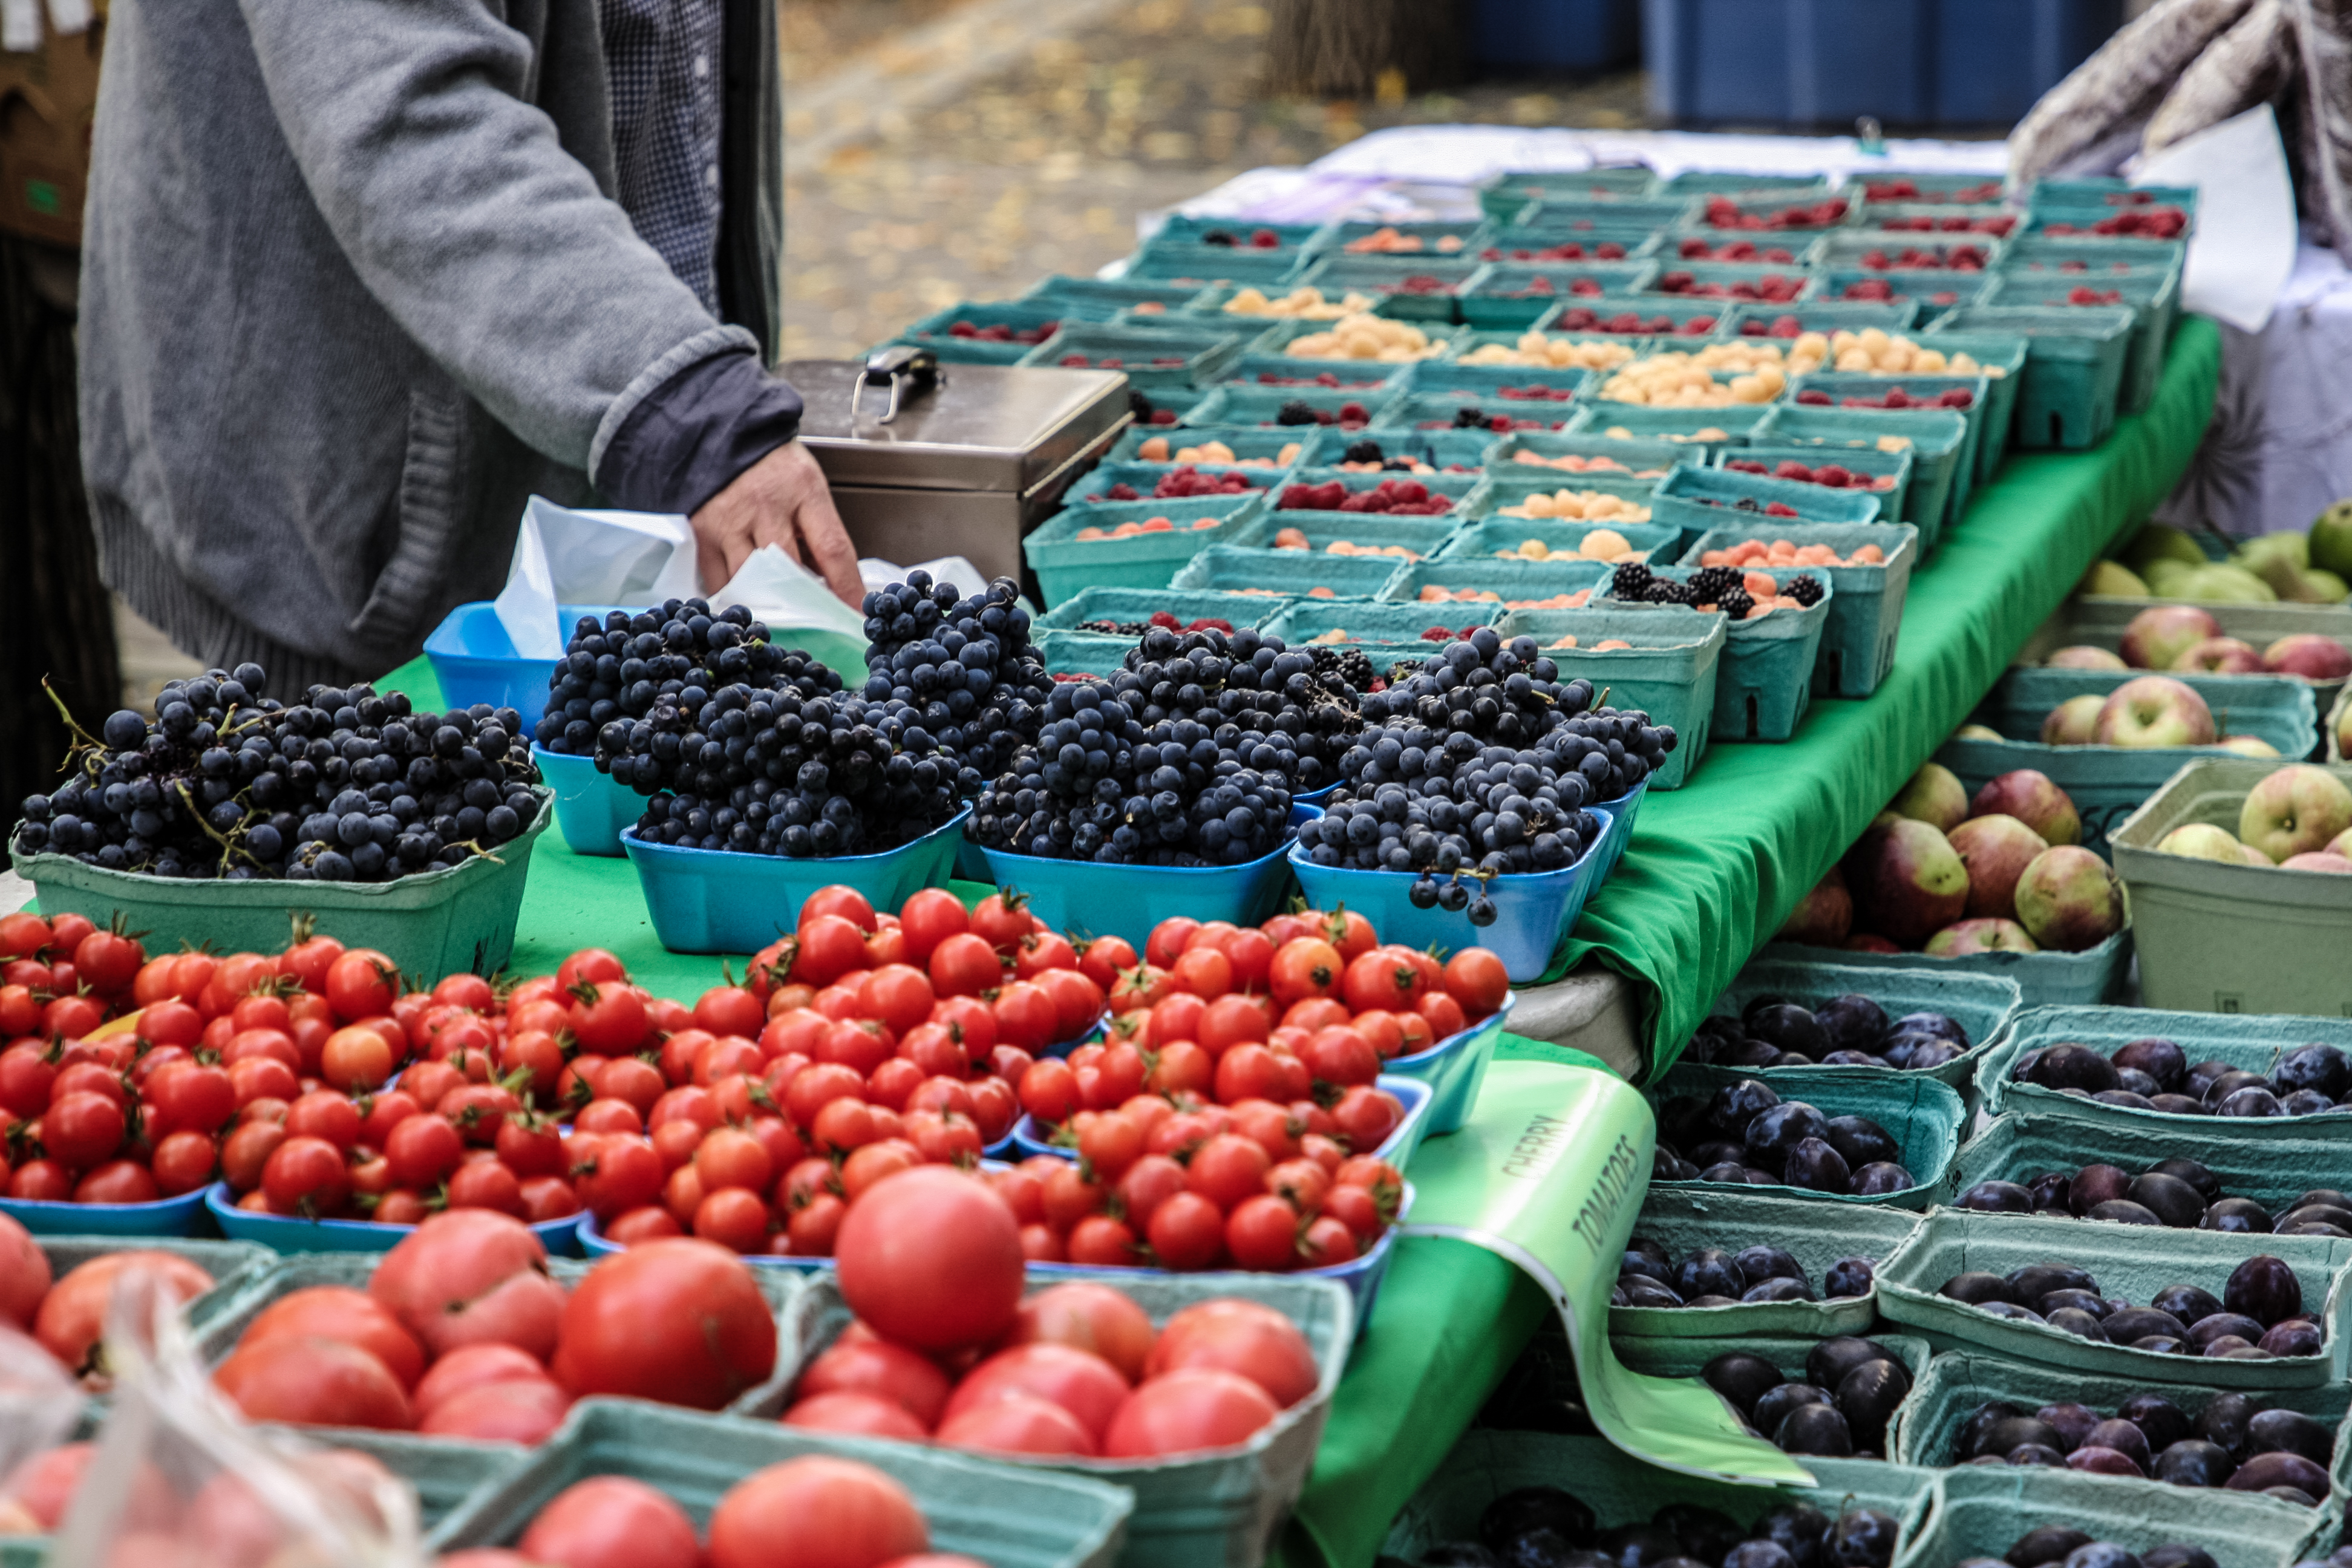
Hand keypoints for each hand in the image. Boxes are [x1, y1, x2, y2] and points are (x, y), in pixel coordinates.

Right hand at [690, 440, 862, 606]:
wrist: (720, 431)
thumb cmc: (771, 461)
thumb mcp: (807, 484)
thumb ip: (818, 528)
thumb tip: (831, 580)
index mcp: (803, 490)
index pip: (833, 549)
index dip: (846, 588)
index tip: (855, 612)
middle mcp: (765, 505)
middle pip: (791, 571)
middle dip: (807, 604)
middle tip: (819, 626)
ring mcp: (730, 521)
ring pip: (753, 582)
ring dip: (770, 604)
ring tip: (783, 617)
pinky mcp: (702, 533)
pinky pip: (720, 581)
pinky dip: (736, 597)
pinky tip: (748, 601)